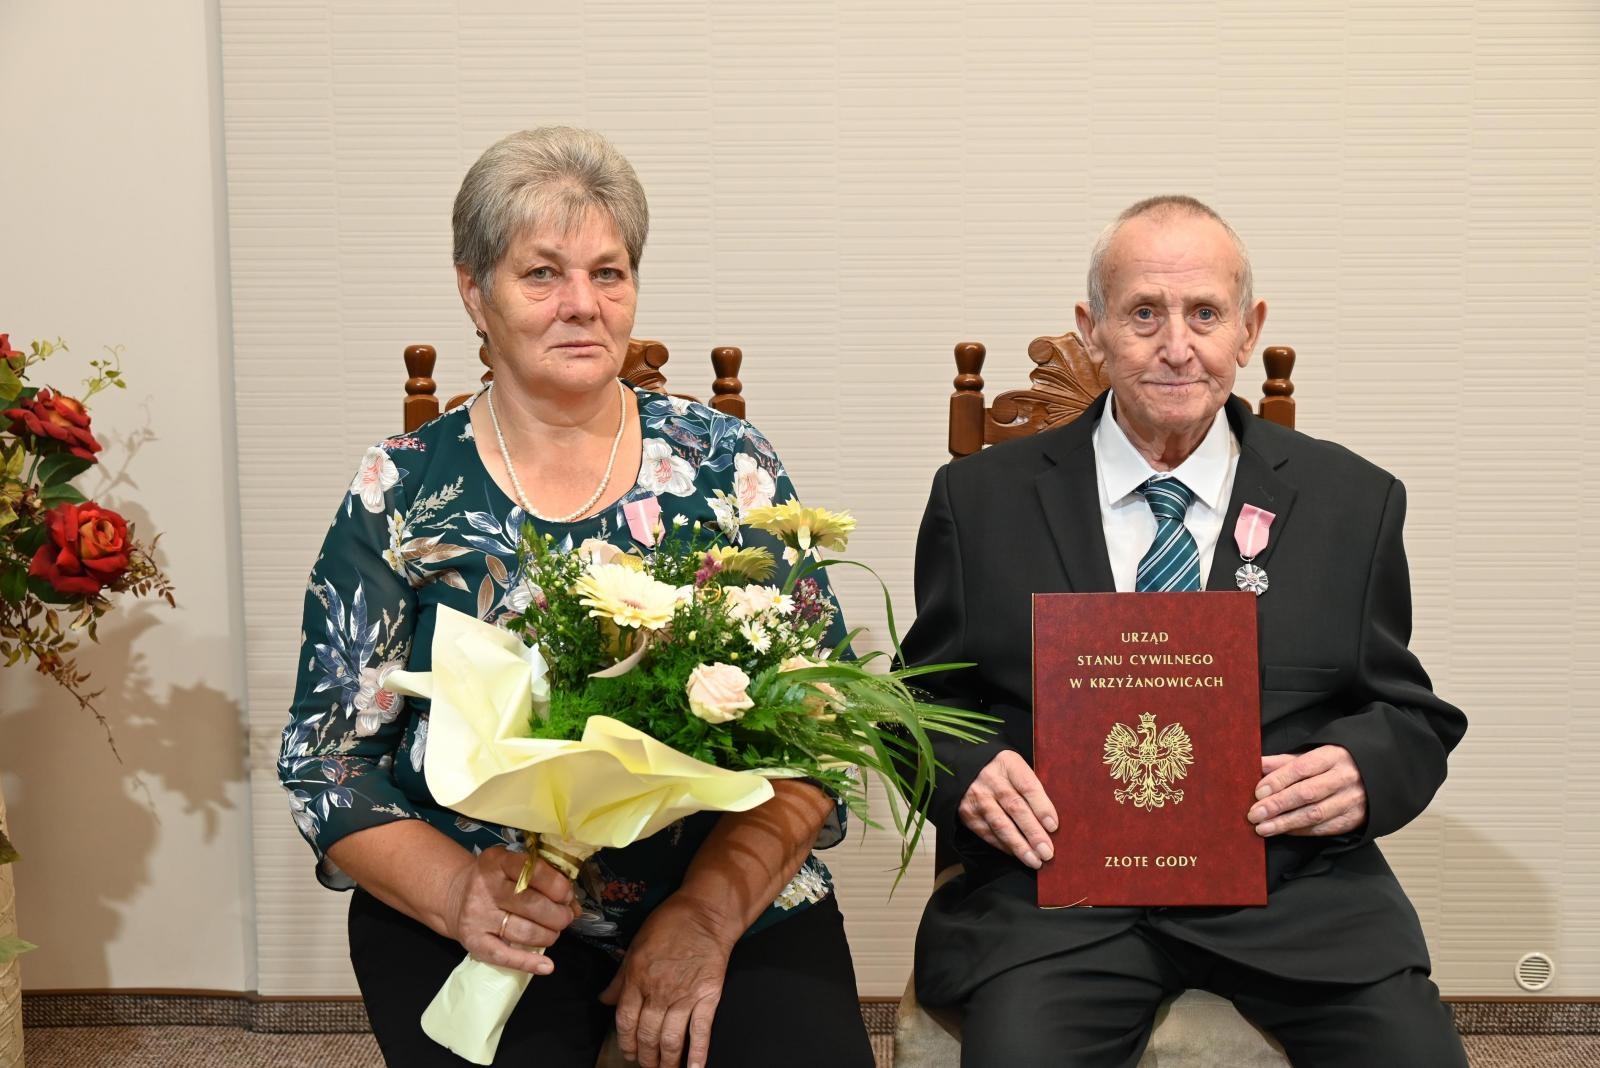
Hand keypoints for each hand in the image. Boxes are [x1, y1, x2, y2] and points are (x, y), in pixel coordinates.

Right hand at [444, 845, 578, 974]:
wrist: (456, 895)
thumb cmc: (497, 880)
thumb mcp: (515, 868)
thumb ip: (545, 881)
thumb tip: (575, 907)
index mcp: (497, 862)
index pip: (533, 871)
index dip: (557, 886)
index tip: (567, 895)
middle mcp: (485, 888)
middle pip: (531, 904)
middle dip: (558, 914)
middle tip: (565, 917)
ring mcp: (477, 916)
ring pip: (523, 931)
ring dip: (548, 935)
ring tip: (554, 932)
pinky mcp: (474, 941)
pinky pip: (505, 956)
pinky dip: (529, 963)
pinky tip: (547, 965)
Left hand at [601, 894, 732, 1067]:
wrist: (706, 914)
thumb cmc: (669, 923)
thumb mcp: (635, 945)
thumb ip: (620, 978)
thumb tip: (604, 1000)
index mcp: (637, 978)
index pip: (625, 1021)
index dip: (625, 1041)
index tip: (629, 1053)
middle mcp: (658, 992)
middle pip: (647, 1035)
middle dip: (645, 1057)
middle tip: (646, 1066)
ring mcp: (684, 997)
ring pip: (671, 1040)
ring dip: (666, 1061)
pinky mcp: (708, 998)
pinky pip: (700, 1032)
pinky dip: (697, 1055)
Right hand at [958, 750, 1057, 867]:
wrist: (962, 767)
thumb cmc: (1000, 771)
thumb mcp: (1015, 767)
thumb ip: (1030, 788)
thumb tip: (1050, 821)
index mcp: (1008, 763)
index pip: (1028, 786)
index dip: (1041, 807)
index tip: (1053, 826)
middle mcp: (990, 780)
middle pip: (1015, 807)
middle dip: (1033, 833)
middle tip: (1047, 852)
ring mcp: (977, 797)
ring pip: (1000, 824)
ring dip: (1019, 845)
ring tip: (1035, 861)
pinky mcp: (967, 813)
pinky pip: (988, 833)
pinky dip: (1004, 846)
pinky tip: (1017, 855)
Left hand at [1249, 746, 1367, 836]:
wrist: (1374, 779)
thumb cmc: (1334, 766)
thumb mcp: (1312, 757)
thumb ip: (1284, 762)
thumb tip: (1255, 764)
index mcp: (1332, 756)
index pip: (1301, 768)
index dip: (1277, 781)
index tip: (1257, 792)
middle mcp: (1344, 778)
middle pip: (1306, 793)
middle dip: (1277, 805)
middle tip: (1254, 814)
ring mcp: (1351, 800)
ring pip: (1314, 814)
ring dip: (1285, 823)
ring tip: (1262, 828)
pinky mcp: (1354, 819)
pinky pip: (1323, 828)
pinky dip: (1300, 831)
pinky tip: (1283, 831)